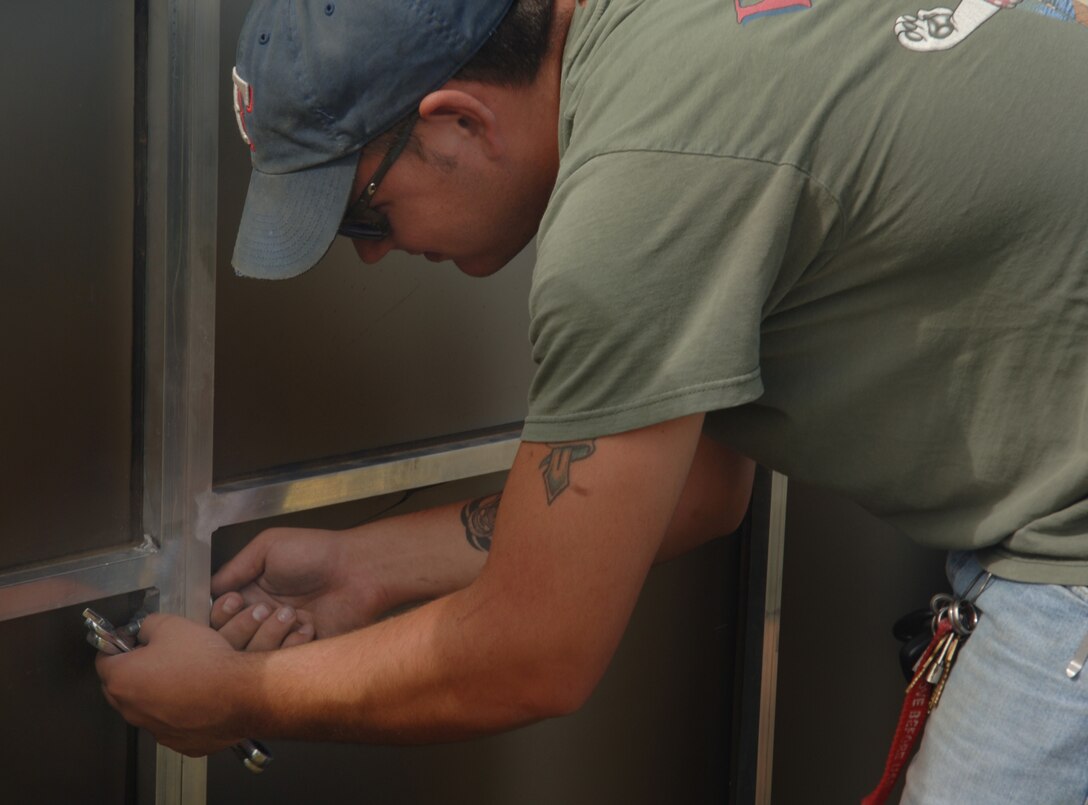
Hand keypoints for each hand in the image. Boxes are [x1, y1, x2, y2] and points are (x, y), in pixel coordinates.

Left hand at [95, 614, 249, 755]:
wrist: (239, 694)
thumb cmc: (205, 662)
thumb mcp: (172, 625)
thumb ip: (148, 625)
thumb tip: (144, 630)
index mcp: (122, 679)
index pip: (103, 659)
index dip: (117, 644)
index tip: (131, 639)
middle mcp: (132, 710)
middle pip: (120, 687)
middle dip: (132, 671)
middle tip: (156, 656)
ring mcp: (155, 730)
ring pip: (146, 708)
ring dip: (156, 693)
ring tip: (183, 676)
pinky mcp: (179, 742)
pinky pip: (170, 724)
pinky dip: (178, 711)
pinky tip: (198, 697)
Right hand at [210, 527, 389, 648]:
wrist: (358, 571)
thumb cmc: (316, 553)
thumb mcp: (269, 546)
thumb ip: (236, 567)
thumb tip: (209, 588)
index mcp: (251, 593)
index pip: (217, 617)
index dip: (221, 613)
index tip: (236, 600)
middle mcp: (261, 619)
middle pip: (229, 641)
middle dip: (242, 625)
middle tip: (264, 607)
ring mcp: (280, 639)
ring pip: (252, 656)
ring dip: (269, 634)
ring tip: (291, 613)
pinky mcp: (300, 655)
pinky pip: (281, 665)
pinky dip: (292, 645)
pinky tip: (308, 626)